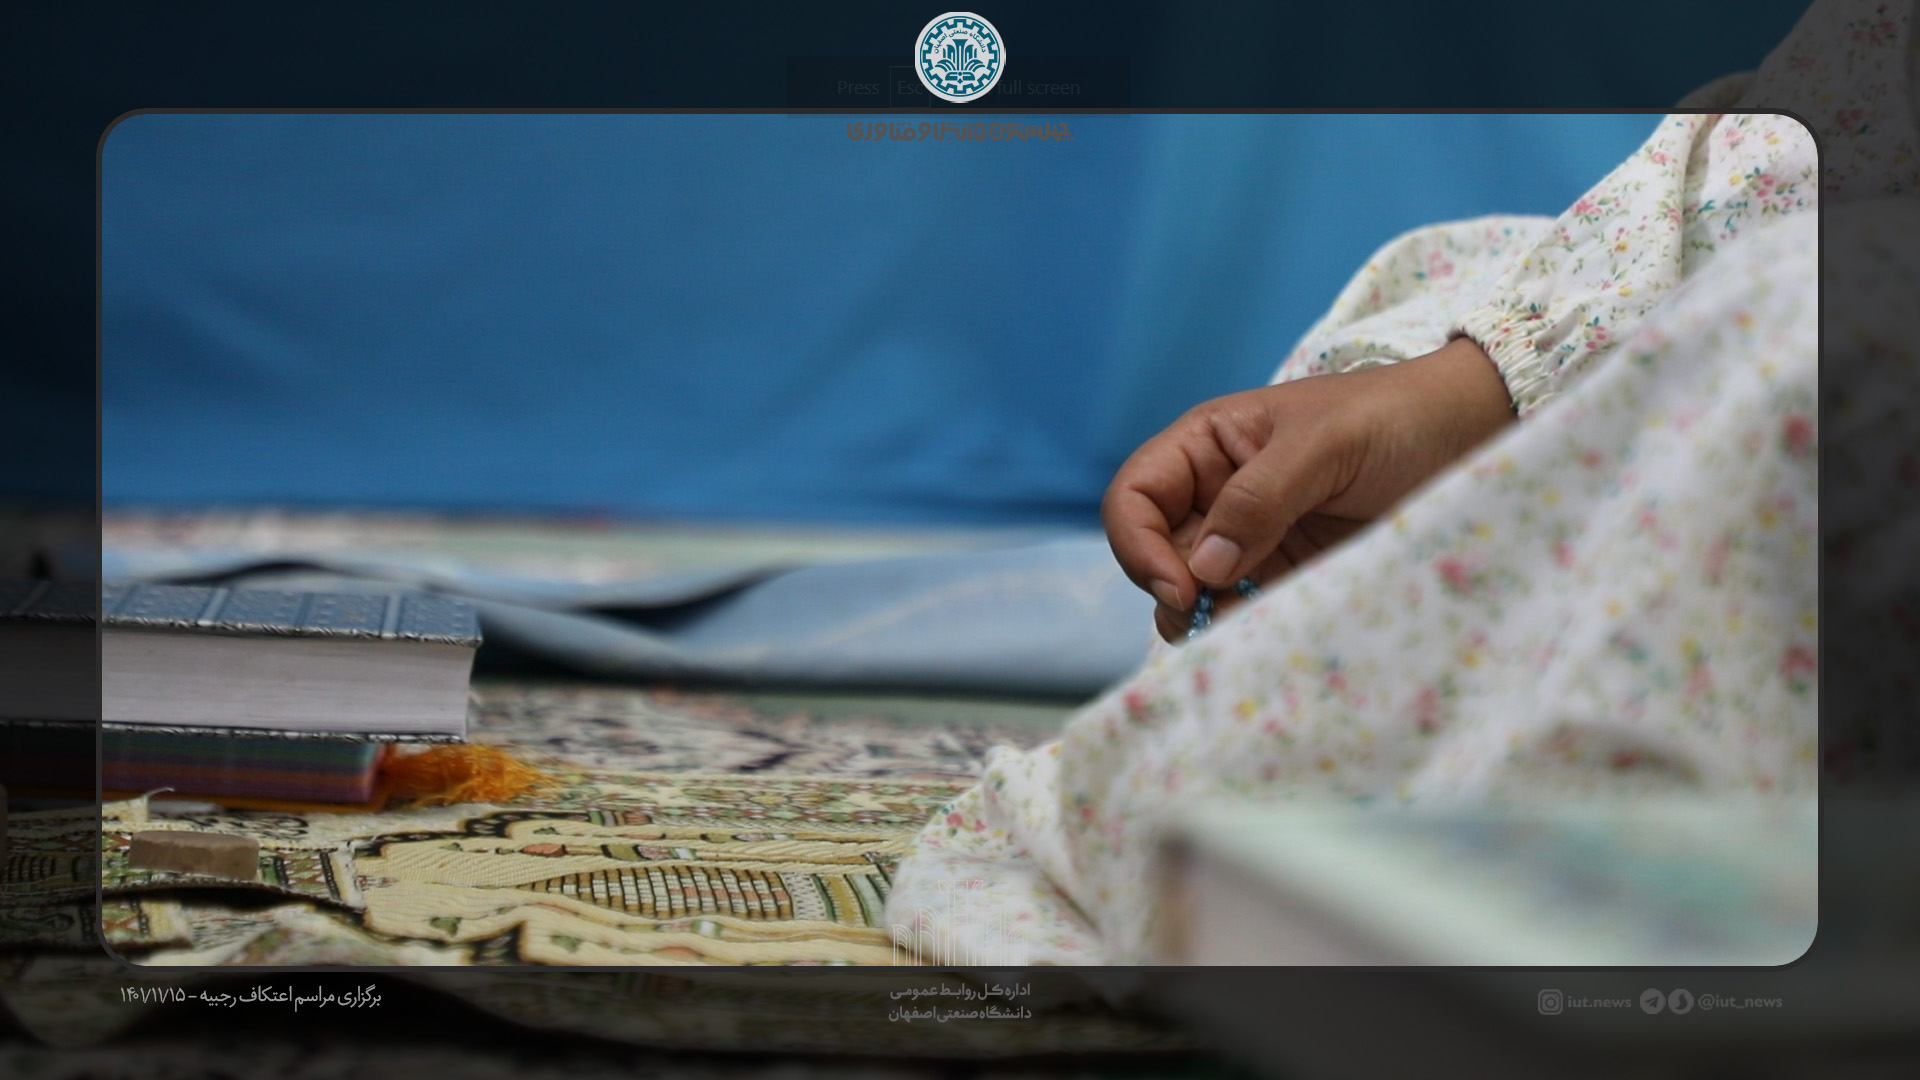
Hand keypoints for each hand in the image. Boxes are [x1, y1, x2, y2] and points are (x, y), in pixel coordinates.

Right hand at [1101, 337, 1515, 641]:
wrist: (1474, 436)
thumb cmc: (1396, 417)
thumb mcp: (1325, 444)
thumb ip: (1260, 497)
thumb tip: (1204, 568)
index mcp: (1208, 446)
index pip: (1134, 498)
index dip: (1138, 545)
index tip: (1181, 587)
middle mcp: (1218, 495)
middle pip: (1157, 557)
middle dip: (1176, 593)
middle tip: (1217, 617)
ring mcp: (1253, 540)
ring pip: (1198, 596)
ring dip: (1210, 620)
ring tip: (1252, 626)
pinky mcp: (1290, 577)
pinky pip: (1247, 614)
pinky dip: (1249, 631)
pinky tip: (1275, 633)